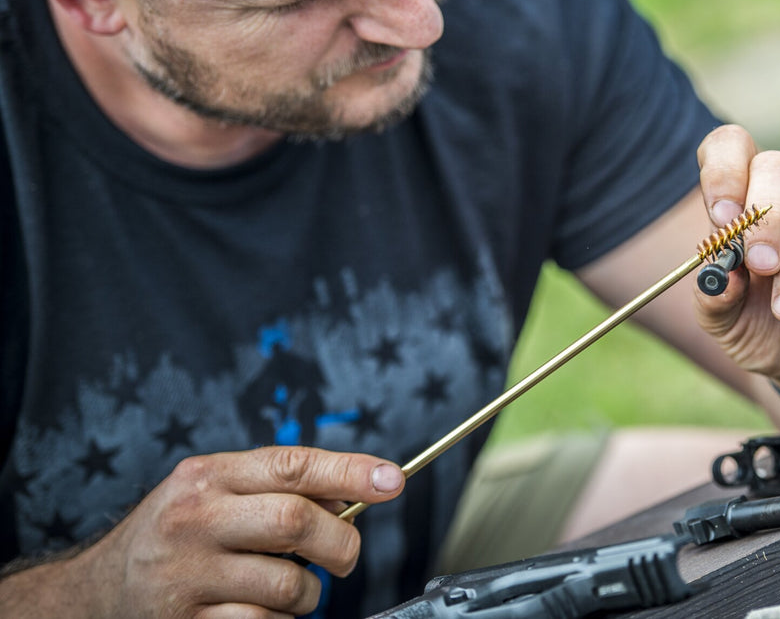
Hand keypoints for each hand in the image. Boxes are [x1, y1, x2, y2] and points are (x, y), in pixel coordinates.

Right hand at [67, 446, 403, 617]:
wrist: (97, 593)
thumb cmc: (175, 535)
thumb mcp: (216, 492)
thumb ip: (279, 487)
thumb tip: (356, 491)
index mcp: (208, 476)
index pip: (293, 464)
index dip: (351, 471)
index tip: (394, 481)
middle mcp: (194, 519)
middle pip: (297, 521)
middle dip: (339, 542)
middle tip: (343, 557)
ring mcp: (186, 574)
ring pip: (288, 583)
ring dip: (307, 593)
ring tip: (288, 589)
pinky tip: (256, 610)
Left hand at [695, 125, 779, 402]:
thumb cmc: (770, 332)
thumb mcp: (729, 325)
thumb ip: (716, 300)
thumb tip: (718, 275)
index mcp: (745, 202)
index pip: (732, 148)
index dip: (722, 171)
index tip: (720, 218)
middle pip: (777, 166)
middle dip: (764, 216)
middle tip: (760, 265)